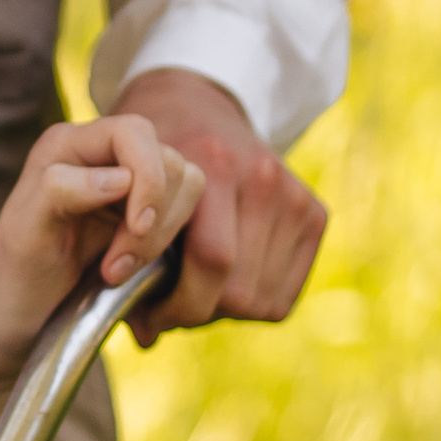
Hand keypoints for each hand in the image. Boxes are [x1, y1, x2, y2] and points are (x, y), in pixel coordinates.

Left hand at [0, 117, 204, 365]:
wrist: (24, 315)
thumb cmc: (17, 272)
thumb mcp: (25, 232)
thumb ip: (60, 191)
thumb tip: (121, 177)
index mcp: (70, 146)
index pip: (134, 133)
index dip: (148, 176)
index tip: (137, 225)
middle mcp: (105, 158)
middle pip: (170, 163)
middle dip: (155, 220)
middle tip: (114, 268)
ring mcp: (132, 188)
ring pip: (188, 190)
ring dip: (163, 238)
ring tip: (118, 273)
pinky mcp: (152, 219)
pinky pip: (191, 222)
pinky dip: (175, 254)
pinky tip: (140, 278)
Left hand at [108, 68, 325, 345]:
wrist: (195, 102)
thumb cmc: (149, 157)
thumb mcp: (125, 187)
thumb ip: (127, 251)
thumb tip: (142, 338)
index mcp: (216, 165)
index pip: (212, 261)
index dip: (176, 304)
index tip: (142, 314)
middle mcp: (264, 178)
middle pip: (239, 290)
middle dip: (194, 311)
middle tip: (163, 308)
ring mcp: (294, 196)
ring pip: (260, 299)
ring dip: (220, 311)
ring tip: (189, 291)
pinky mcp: (314, 214)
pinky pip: (282, 295)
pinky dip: (250, 302)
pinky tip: (221, 283)